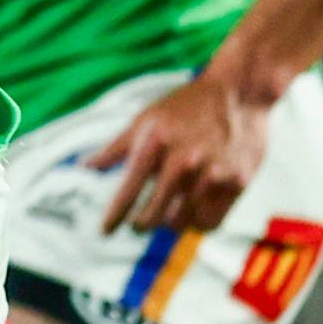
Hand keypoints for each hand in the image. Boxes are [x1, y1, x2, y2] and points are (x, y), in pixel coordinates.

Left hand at [89, 68, 271, 233]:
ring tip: (166, 214)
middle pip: (152, 216)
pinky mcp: (237, 184)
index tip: (105, 231)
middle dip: (140, 224)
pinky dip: (197, 223)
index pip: (127, 191)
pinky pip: (209, 222)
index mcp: (156, 143)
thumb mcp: (147, 118)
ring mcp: (212, 174)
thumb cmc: (187, 105)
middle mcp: (184, 161)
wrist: (239, 92)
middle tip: (138, 224)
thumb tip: (83, 166)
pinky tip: (192, 213)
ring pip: (180, 223)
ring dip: (169, 223)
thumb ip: (116, 147)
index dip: (113, 217)